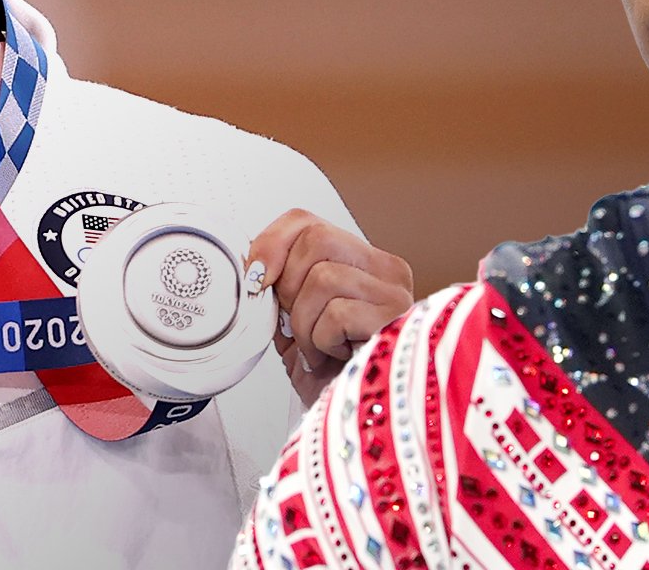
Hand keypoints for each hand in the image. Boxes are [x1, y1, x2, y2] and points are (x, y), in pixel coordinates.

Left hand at [245, 209, 414, 403]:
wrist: (353, 427)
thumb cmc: (330, 378)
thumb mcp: (294, 323)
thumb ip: (279, 288)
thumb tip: (251, 264)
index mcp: (361, 263)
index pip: (307, 221)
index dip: (271, 243)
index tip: (256, 280)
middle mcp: (386, 271)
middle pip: (315, 240)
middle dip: (289, 288)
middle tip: (298, 326)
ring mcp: (397, 294)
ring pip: (324, 278)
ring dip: (306, 324)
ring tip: (319, 350)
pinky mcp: (398, 320)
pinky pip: (338, 312)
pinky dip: (323, 342)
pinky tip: (335, 359)